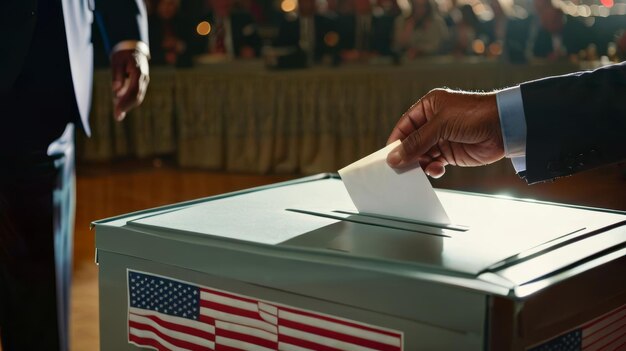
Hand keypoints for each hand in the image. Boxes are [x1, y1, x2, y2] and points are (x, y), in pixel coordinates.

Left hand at [111, 48, 149, 120]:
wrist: (133, 48)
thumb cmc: (123, 54)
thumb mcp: (116, 61)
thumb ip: (116, 75)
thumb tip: (116, 90)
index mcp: (138, 73)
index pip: (134, 91)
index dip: (126, 102)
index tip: (118, 111)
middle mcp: (144, 79)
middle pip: (137, 97)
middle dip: (127, 107)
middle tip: (117, 117)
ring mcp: (144, 82)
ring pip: (137, 98)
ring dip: (127, 105)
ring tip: (117, 113)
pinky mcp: (141, 84)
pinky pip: (136, 95)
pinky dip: (128, 101)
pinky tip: (119, 105)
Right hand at [386, 88, 504, 177]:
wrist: (506, 127)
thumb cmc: (475, 115)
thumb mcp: (440, 125)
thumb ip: (416, 143)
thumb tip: (394, 157)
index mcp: (428, 107)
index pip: (404, 126)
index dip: (396, 141)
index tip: (388, 157)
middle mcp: (434, 122)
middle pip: (412, 142)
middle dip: (407, 155)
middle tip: (401, 169)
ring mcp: (443, 138)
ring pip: (422, 155)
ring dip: (420, 164)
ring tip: (421, 169)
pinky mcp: (452, 153)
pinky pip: (434, 163)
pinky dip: (432, 169)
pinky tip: (436, 170)